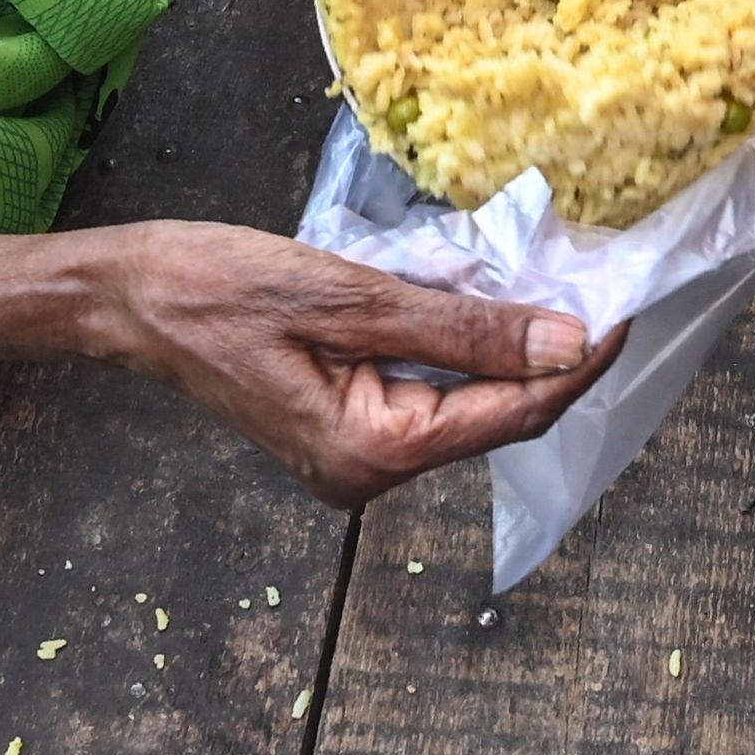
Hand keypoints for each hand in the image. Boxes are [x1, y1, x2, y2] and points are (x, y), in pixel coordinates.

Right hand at [86, 217, 616, 505]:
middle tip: (601, 283)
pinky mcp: (341, 425)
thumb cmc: (218, 288)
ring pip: (462, 403)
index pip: (510, 413)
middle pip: (493, 415)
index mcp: (371, 453)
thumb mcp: (350, 298)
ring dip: (506, 348)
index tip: (627, 307)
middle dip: (550, 355)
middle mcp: (368, 472)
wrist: (126, 295)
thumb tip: (565, 344)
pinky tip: (480, 299)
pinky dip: (458, 347)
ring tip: (553, 282)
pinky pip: (424, 390)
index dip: (577, 363)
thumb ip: (462, 328)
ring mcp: (353, 456)